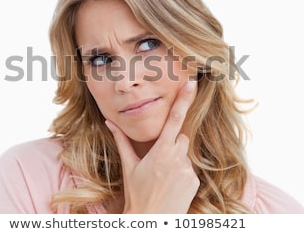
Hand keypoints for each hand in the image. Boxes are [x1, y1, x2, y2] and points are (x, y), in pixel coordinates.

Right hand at [105, 81, 199, 212]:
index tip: (192, 83)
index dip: (184, 99)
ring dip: (175, 158)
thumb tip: (109, 123)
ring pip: (184, 153)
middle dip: (171, 143)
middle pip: (179, 138)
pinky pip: (189, 168)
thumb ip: (121, 141)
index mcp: (161, 151)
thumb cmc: (137, 194)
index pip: (175, 119)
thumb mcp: (129, 167)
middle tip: (157, 161)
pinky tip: (170, 184)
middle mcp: (178, 158)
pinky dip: (181, 172)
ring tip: (162, 176)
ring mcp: (188, 170)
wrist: (152, 220)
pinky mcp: (194, 181)